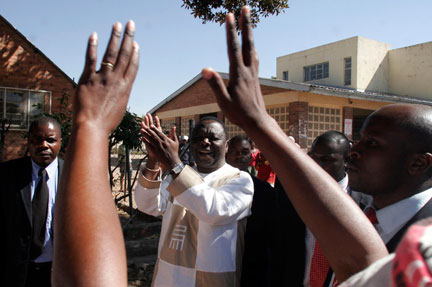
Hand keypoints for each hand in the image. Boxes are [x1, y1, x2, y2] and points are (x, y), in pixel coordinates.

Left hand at [74, 21, 138, 134]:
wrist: (92, 127)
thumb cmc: (106, 123)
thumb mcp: (118, 109)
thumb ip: (119, 96)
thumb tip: (118, 92)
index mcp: (125, 88)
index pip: (132, 66)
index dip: (135, 53)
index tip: (135, 44)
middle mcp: (116, 80)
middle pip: (125, 54)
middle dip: (128, 37)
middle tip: (131, 24)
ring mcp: (103, 78)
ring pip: (111, 53)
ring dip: (115, 37)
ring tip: (117, 24)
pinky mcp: (88, 78)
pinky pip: (91, 59)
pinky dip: (93, 46)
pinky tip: (94, 35)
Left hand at [141, 114, 180, 169]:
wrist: (172, 161)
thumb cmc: (174, 152)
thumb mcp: (176, 143)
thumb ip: (174, 135)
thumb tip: (174, 129)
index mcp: (166, 139)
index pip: (159, 132)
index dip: (154, 128)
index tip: (151, 125)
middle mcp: (161, 142)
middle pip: (153, 134)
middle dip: (148, 130)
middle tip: (144, 126)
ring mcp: (157, 147)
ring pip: (150, 139)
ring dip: (145, 134)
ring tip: (141, 130)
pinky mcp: (155, 151)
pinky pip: (149, 145)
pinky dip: (145, 141)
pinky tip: (142, 138)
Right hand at [202, 6, 267, 129]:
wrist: (258, 121)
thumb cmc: (239, 113)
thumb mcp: (223, 101)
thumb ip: (215, 84)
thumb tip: (205, 68)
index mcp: (239, 74)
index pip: (234, 48)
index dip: (231, 31)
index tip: (229, 16)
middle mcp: (248, 70)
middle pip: (248, 43)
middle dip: (246, 24)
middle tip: (246, 8)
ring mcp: (254, 73)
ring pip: (253, 48)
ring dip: (250, 33)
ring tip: (248, 21)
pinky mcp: (256, 77)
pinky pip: (255, 57)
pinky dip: (253, 47)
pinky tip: (253, 47)